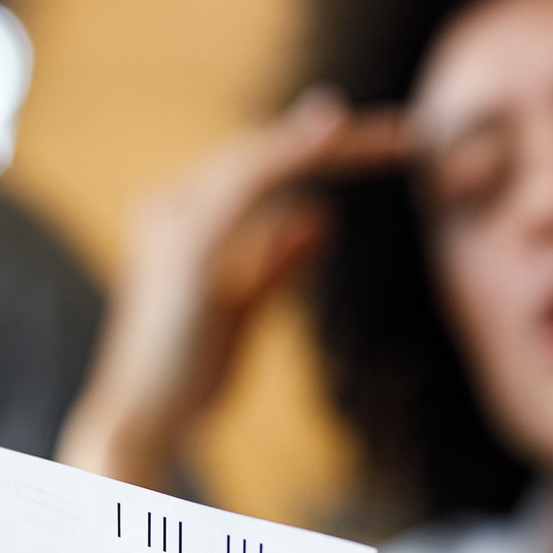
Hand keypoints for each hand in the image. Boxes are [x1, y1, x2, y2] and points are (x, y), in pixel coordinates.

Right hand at [55, 88, 410, 489]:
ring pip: (265, 158)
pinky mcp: (192, 242)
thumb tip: (322, 214)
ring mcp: (177, 219)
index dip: (314, 152)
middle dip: (338, 141)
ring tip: (398, 138)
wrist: (145, 419)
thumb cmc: (188, 377)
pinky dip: (297, 152)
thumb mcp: (246, 311)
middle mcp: (170, 205)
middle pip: (263, 154)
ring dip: (335, 144)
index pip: (257, 171)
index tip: (379, 143)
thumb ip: (277, 264)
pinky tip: (335, 133)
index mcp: (177, 219)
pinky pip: (254, 180)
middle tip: (407, 133)